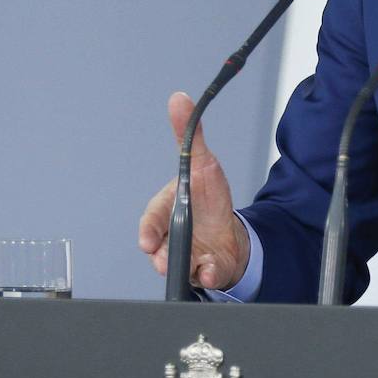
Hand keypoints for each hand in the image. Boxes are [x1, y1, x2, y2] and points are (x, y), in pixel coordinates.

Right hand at [137, 92, 250, 290]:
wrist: (231, 230)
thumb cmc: (209, 198)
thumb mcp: (202, 162)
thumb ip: (188, 134)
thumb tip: (179, 98)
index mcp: (166, 213)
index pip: (150, 223)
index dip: (147, 232)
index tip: (147, 240)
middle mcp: (170, 239)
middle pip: (159, 252)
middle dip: (163, 256)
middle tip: (166, 256)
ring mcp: (185, 258)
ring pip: (178, 269)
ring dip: (186, 268)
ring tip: (198, 263)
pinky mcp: (202, 272)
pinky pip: (202, 278)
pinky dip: (207, 275)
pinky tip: (212, 269)